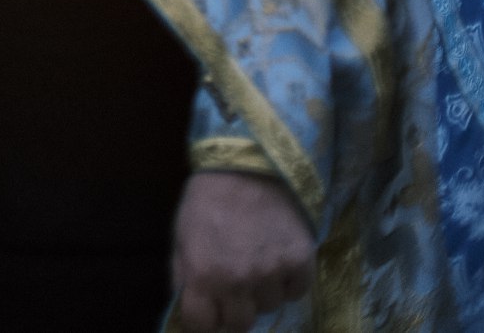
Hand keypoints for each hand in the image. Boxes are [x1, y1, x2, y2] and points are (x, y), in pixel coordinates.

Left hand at [172, 170, 313, 332]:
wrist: (250, 166)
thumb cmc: (209, 200)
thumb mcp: (182, 235)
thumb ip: (183, 277)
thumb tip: (186, 310)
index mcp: (202, 274)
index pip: (202, 325)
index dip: (203, 320)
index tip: (207, 310)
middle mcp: (238, 280)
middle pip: (240, 324)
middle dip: (233, 310)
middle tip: (233, 288)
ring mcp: (272, 274)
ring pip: (269, 307)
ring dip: (260, 292)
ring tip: (255, 261)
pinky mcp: (302, 264)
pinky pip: (295, 292)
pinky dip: (287, 282)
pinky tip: (277, 257)